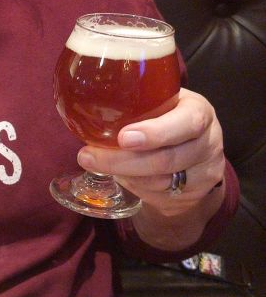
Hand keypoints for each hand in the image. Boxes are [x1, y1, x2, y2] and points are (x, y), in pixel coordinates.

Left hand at [77, 87, 224, 214]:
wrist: (196, 149)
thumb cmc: (167, 117)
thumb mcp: (162, 101)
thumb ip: (139, 100)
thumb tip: (87, 99)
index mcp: (200, 112)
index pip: (187, 123)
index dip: (155, 132)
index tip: (123, 137)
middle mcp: (209, 143)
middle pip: (167, 160)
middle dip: (123, 161)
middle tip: (88, 157)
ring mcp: (205, 173)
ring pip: (159, 182)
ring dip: (124, 175)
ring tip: (97, 163)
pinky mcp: (196, 195)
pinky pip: (159, 197)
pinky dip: (134, 187)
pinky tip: (120, 176)